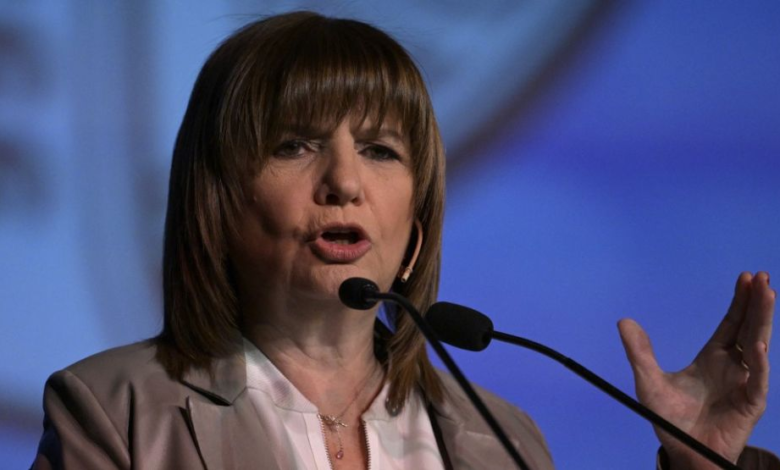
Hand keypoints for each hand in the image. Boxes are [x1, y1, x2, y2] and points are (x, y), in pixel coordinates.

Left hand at [618, 272, 774, 469]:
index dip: (740, 301)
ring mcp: (744, 383)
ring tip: (768, 294)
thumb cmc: (669, 419)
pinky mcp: (750, 404)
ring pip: (758, 345)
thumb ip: (639, 352)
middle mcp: (733, 366)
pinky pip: (756, 380)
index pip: (731, 322)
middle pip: (748, 327)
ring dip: (763, 320)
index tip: (746, 277)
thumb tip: (624, 321)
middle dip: (757, 303)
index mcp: (713, 357)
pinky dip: (757, 363)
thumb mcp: (648, 381)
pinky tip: (756, 344)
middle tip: (762, 277)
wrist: (683, 452)